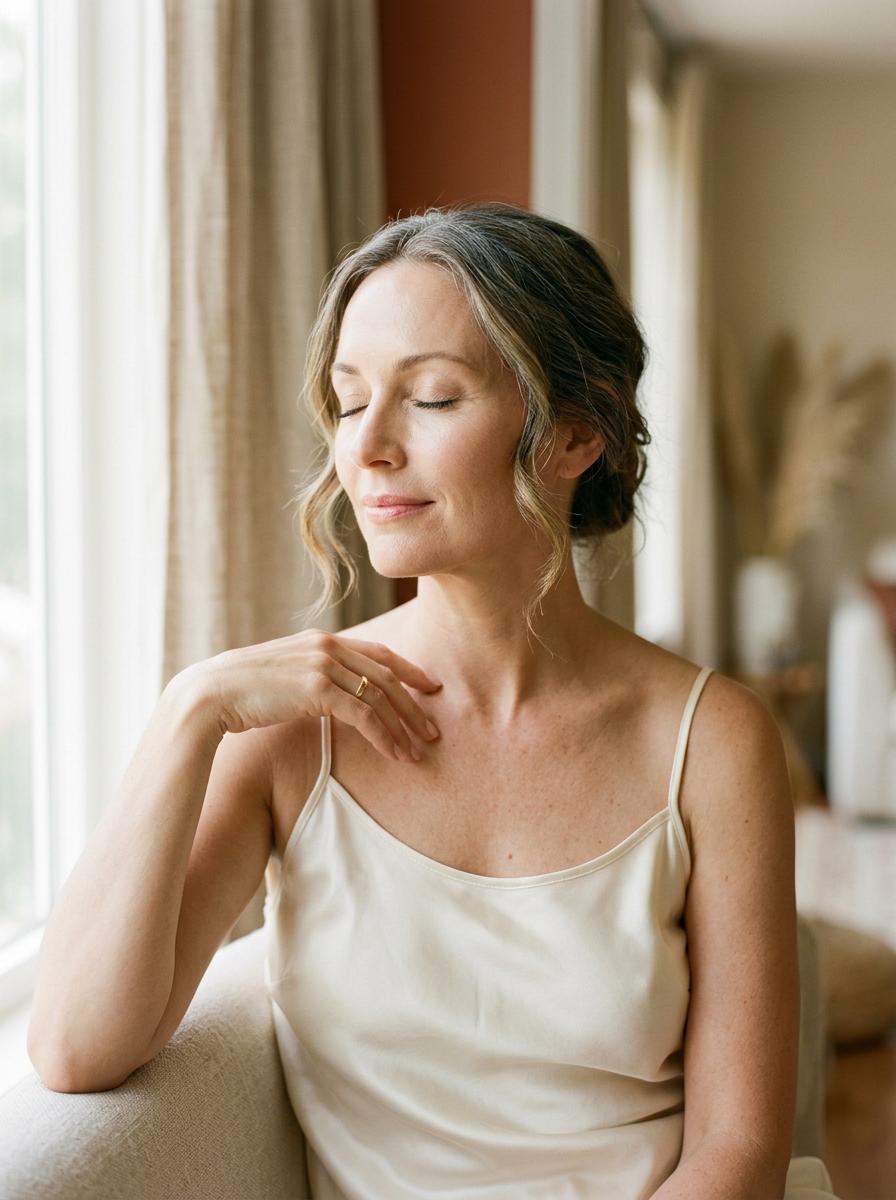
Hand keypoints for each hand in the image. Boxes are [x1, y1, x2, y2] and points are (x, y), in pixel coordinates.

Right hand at [183, 628, 441, 761]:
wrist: (209, 694)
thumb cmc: (241, 692)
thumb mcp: (284, 676)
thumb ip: (311, 677)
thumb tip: (331, 696)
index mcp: (322, 640)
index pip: (379, 653)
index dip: (409, 670)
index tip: (431, 687)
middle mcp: (327, 646)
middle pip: (387, 675)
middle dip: (414, 705)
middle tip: (434, 730)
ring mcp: (322, 665)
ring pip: (380, 696)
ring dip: (403, 727)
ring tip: (419, 751)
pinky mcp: (316, 689)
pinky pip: (364, 714)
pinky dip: (384, 736)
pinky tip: (396, 755)